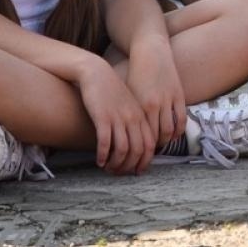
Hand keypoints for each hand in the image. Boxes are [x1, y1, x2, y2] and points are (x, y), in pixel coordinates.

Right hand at [76, 58, 155, 174]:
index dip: (145, 161)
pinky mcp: (103, 117)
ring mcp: (119, 117)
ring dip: (116, 164)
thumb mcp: (130, 104)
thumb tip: (137, 144)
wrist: (97, 72)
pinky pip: (105, 142)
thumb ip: (136, 121)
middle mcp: (134, 118)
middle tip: (120, 174)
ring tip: (108, 169)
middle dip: (130, 166)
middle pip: (138, 150)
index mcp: (143, 115)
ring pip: (122, 149)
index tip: (137, 171)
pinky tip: (99, 161)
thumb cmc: (112, 91)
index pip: (150, 144)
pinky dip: (103, 155)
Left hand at [124, 35, 186, 150]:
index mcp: (140, 106)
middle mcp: (155, 105)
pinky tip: (174, 135)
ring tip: (160, 145)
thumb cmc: (135, 73)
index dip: (140, 147)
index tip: (135, 153)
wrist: (150, 51)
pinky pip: (182, 119)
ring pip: (170, 131)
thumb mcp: (129, 93)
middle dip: (152, 148)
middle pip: (156, 136)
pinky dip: (179, 131)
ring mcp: (169, 100)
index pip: (142, 135)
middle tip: (147, 154)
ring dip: (166, 141)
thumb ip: (131, 112)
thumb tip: (127, 132)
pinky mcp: (179, 94)